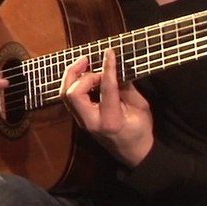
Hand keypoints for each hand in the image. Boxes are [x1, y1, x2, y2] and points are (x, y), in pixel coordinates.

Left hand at [60, 49, 152, 166]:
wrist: (132, 153)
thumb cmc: (140, 131)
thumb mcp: (141, 108)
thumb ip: (127, 88)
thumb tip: (116, 68)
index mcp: (111, 120)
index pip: (106, 89)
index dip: (107, 68)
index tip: (109, 52)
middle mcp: (91, 122)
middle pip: (72, 93)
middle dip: (79, 73)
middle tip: (90, 61)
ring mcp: (82, 122)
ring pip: (66, 95)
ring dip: (72, 76)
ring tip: (85, 63)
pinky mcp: (79, 119)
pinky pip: (70, 98)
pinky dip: (74, 83)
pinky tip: (85, 75)